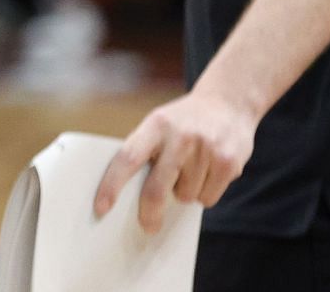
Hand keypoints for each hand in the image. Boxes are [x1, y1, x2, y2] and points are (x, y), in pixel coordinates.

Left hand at [93, 88, 257, 233]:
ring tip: (191, 170)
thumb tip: (129, 194)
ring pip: (185, 196)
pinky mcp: (227, 163)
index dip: (112, 185)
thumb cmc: (183, 121)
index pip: (127, 158)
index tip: (101, 207)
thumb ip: (145, 151)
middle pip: (156, 188)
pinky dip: (205, 194)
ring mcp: (205, 149)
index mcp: (155, 125)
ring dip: (184, 193)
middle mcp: (180, 137)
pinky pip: (208, 198)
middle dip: (150, 212)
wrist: (228, 102)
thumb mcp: (159, 124)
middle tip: (148, 226)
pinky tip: (208, 172)